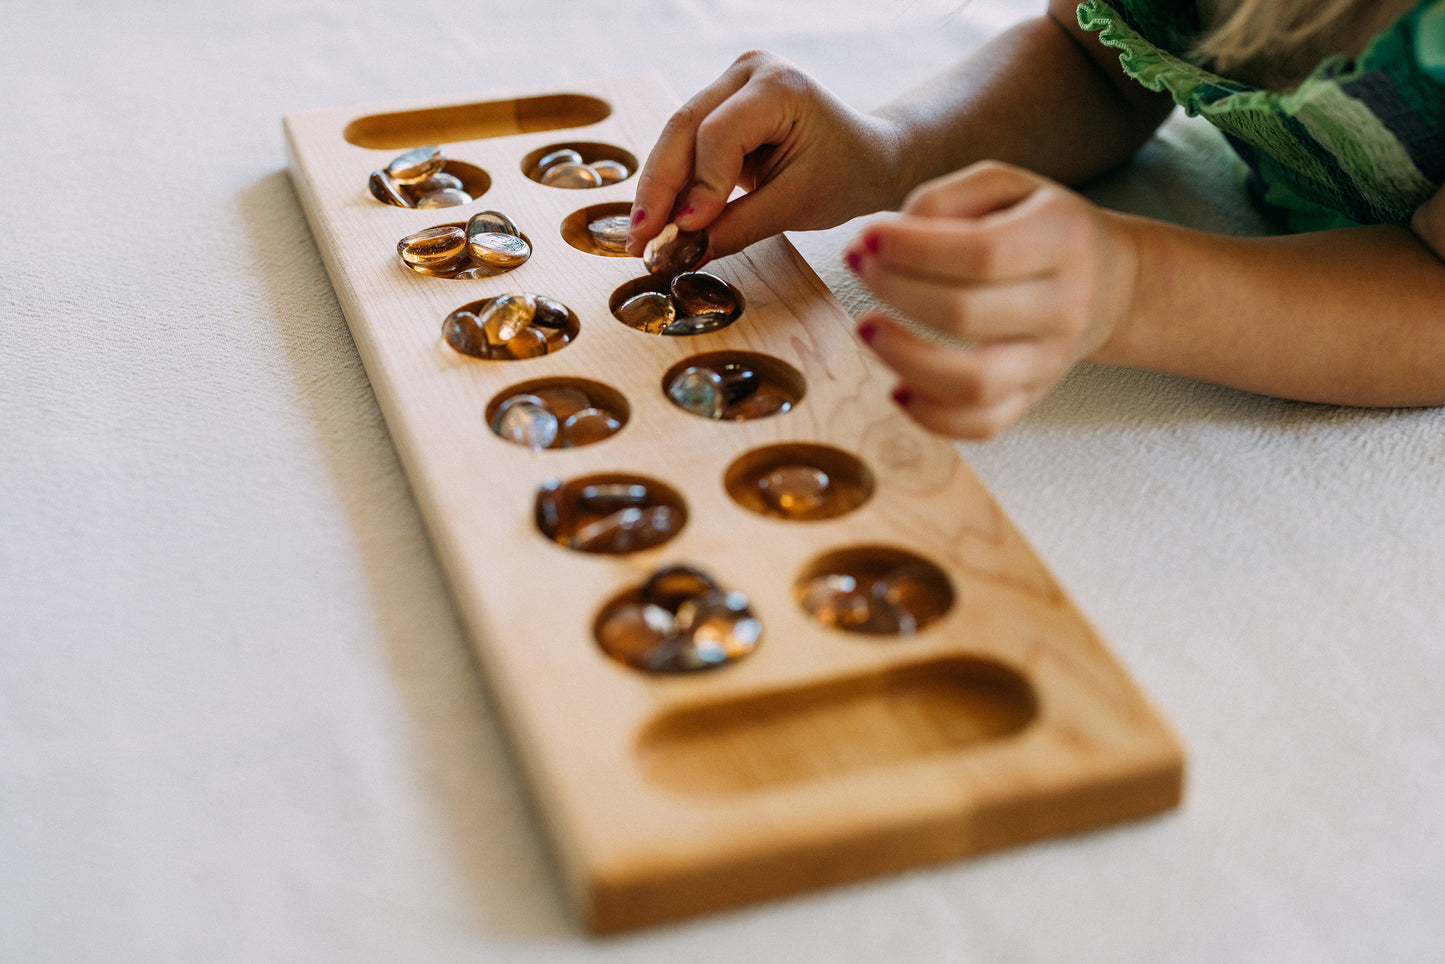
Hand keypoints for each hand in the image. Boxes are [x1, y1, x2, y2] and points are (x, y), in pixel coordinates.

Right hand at [627, 50, 903, 258]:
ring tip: (642, 235)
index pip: (720, 134)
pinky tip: (658, 217)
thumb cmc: (846, 174)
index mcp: (779, 85)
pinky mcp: (720, 103)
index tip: (683, 231)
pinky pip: (685, 143)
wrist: (868, 156)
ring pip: (677, 135)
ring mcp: (731, 83)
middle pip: (685, 127)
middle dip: (660, 188)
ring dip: (658, 187)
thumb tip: (687, 249)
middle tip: (640, 238)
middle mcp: (750, 71)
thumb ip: (740, 225)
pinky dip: (673, 182)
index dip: (699, 185)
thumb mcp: (797, 205)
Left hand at [846, 161, 1137, 438]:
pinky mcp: (1032, 397)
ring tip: (868, 329)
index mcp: (1061, 240)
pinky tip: (897, 388)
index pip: (981, 254)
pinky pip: (982, 424)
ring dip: (906, 360)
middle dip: (896, 292)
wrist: (1109, 282)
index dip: (913, 250)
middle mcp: (1063, 306)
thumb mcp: (1004, 187)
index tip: (868, 238)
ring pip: (975, 383)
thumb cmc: (1038, 226)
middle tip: (860, 269)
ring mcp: (1049, 361)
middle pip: (967, 315)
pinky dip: (932, 416)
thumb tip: (884, 238)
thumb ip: (945, 200)